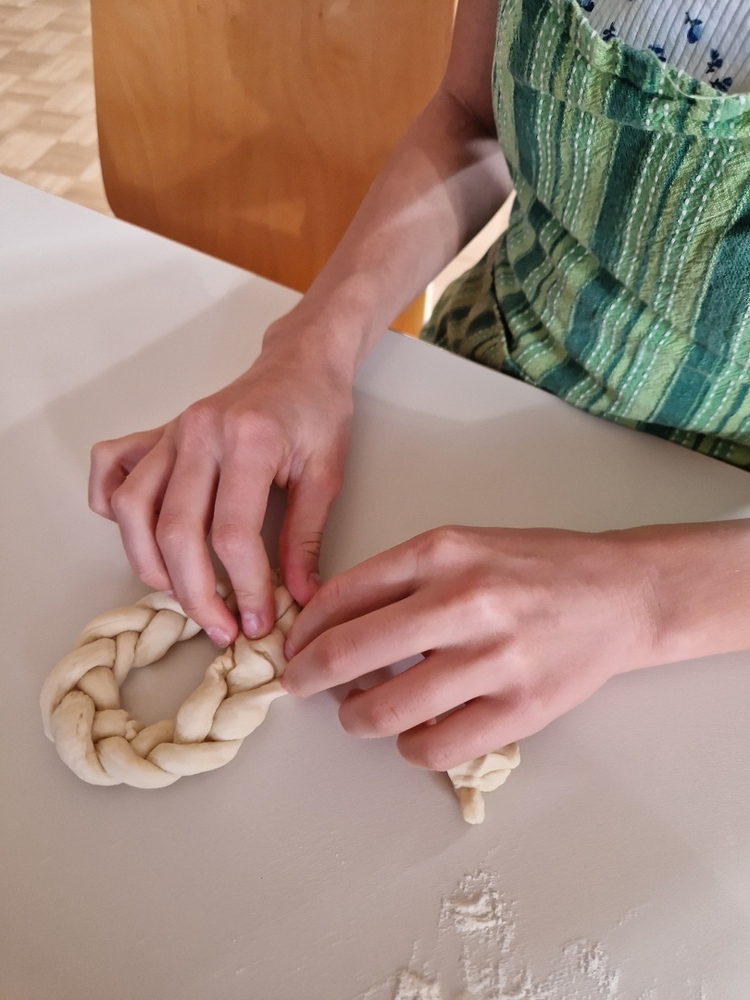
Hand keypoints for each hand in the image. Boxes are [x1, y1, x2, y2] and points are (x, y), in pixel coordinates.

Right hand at [88, 315, 352, 646]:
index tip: (257, 621)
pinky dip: (112, 506)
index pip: (232, 535)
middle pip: (175, 531)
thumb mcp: (326, 475)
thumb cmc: (317, 412)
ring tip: (182, 595)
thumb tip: (297, 598)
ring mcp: (172, 431)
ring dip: (149, 564)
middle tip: (221, 627)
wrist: (300, 362)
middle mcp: (200, 434)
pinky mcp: (157, 433)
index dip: (244, 588)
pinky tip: (142, 534)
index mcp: (249, 441)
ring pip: (132, 508)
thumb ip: (306, 538)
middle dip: (195, 594)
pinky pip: (111, 468)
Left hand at [282, 525, 662, 769]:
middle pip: (350, 653)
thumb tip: (334, 624)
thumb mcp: (462, 546)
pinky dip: (409, 748)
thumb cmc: (536, 567)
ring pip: (385, 710)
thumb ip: (402, 577)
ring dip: (355, 718)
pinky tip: (412, 734)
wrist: (620, 594)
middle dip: (308, 677)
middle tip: (299, 686)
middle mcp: (463, 602)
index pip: (342, 596)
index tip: (294, 647)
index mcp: (441, 552)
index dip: (305, 630)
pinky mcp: (520, 709)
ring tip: (358, 713)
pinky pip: (435, 747)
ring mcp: (493, 659)